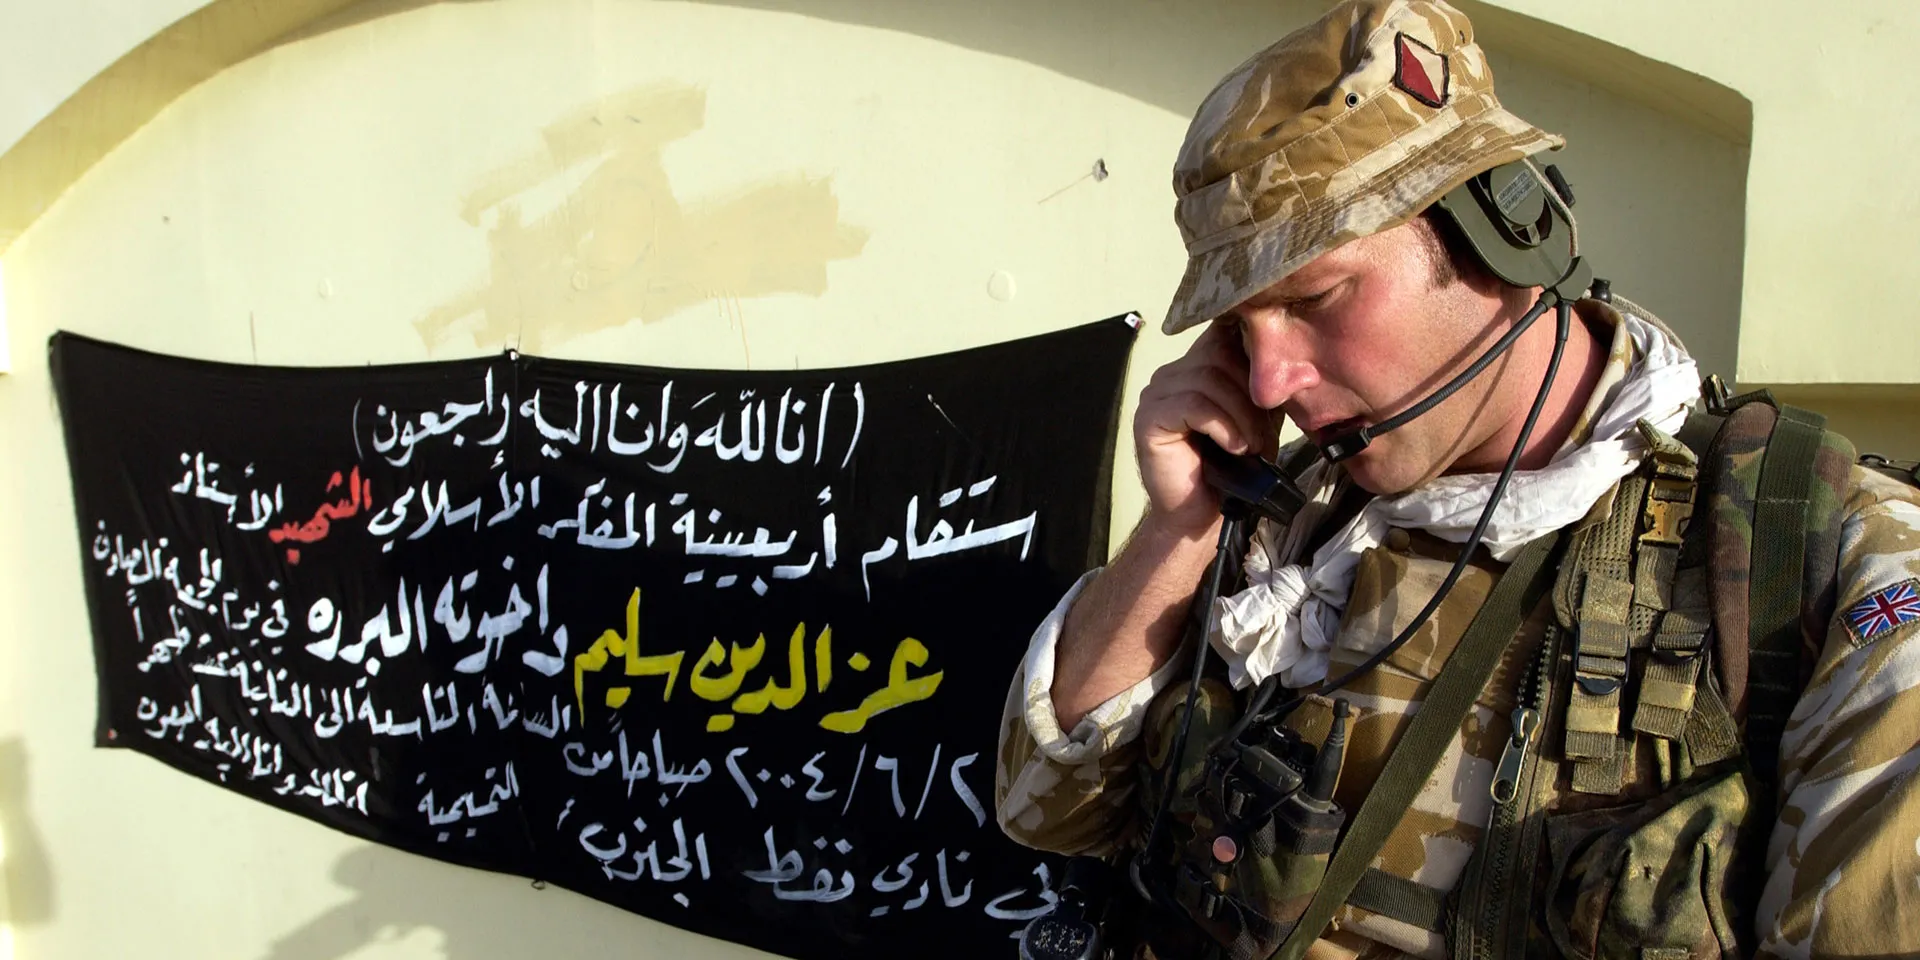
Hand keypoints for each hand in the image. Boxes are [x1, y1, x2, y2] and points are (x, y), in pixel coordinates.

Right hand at [1133, 323, 1276, 531]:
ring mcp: (1156, 394)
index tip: (1279, 379)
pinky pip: (1192, 404)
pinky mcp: (1149, 418)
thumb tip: (1300, 365)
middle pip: (1218, 353)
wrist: (1202, 515)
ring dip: (1241, 414)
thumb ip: (1267, 387)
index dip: (1253, 351)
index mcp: (1196, 366)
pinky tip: (1234, 447)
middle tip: (1265, 432)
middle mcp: (1172, 374)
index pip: (1223, 333)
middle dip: (1251, 392)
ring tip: (1252, 445)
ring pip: (1207, 378)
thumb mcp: (1258, 417)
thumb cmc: (1232, 468)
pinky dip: (1222, 425)